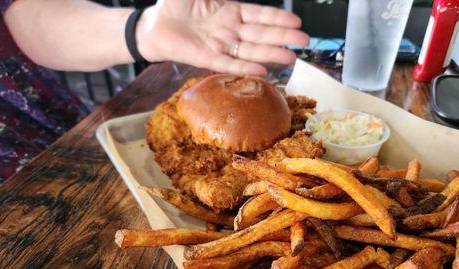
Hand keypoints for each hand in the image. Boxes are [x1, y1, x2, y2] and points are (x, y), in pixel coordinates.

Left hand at [137, 0, 308, 75]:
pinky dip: (245, 68)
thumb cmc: (175, 4)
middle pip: (261, 34)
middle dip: (283, 37)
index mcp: (231, 11)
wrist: (154, 24)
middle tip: (304, 41)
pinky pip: (229, 64)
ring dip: (271, 55)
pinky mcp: (208, 59)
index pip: (260, 15)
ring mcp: (221, 45)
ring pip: (251, 51)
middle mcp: (230, 30)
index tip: (297, 22)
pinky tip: (262, 72)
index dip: (278, 18)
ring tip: (292, 59)